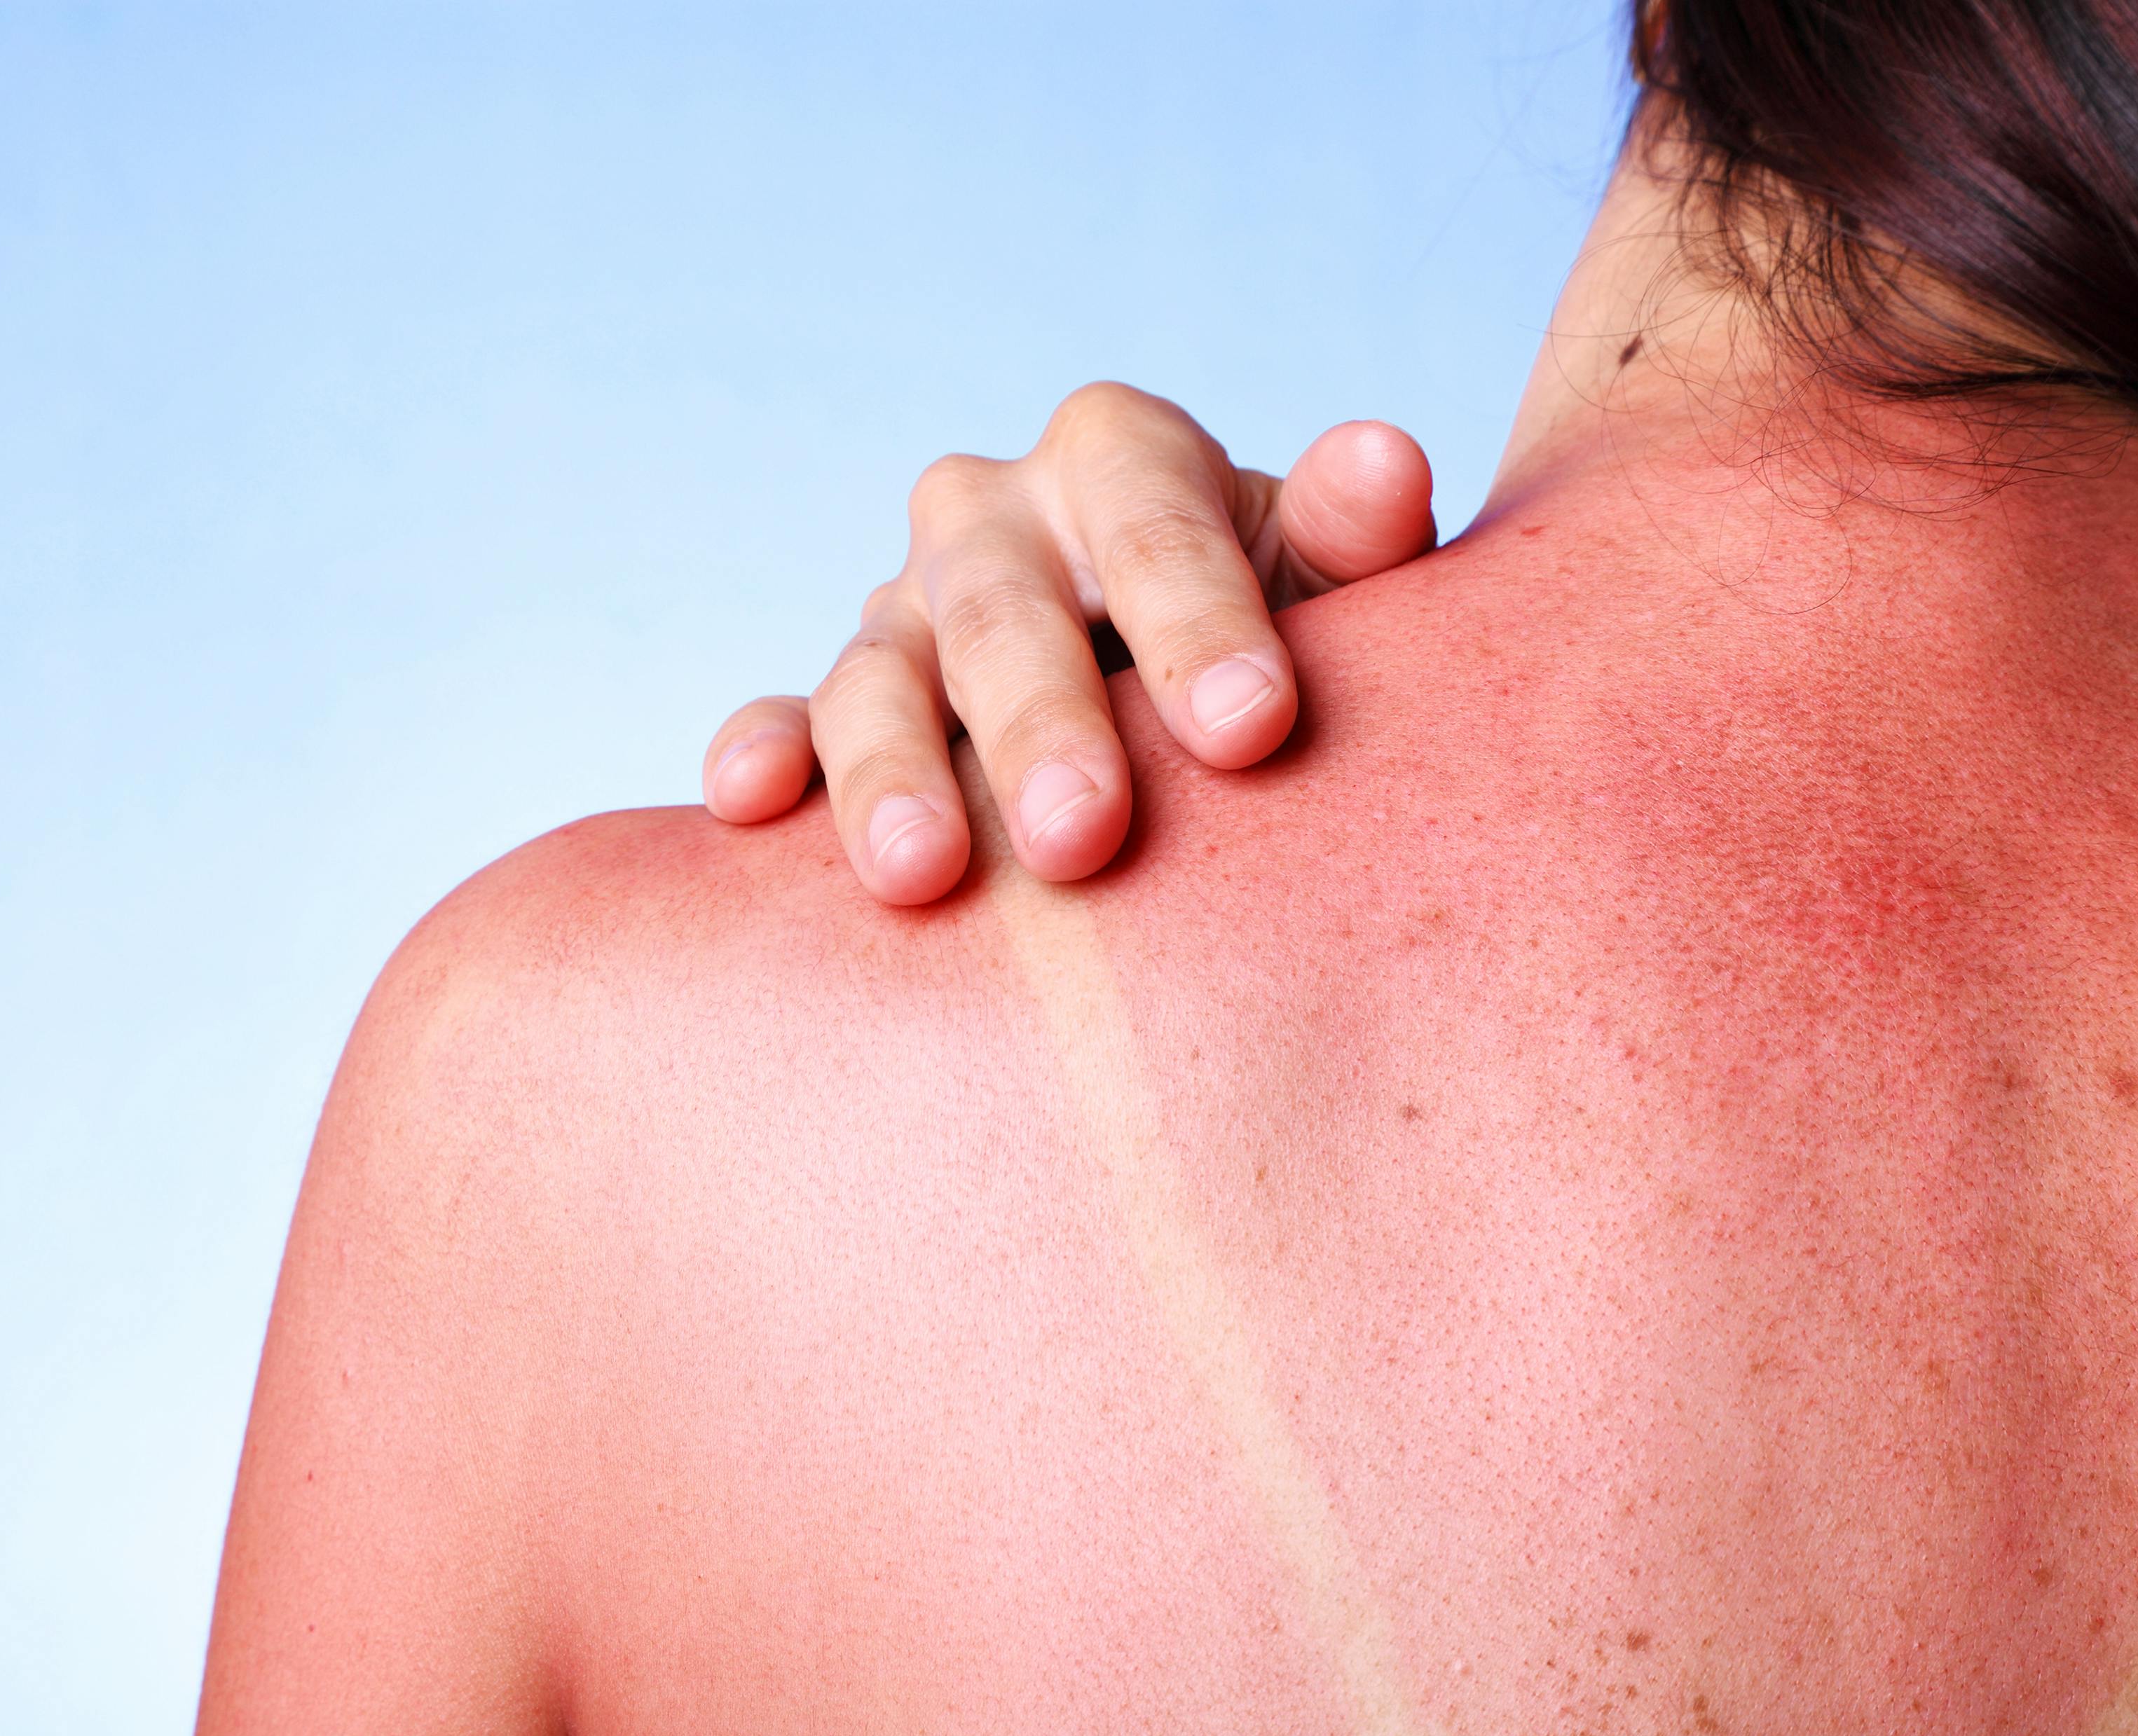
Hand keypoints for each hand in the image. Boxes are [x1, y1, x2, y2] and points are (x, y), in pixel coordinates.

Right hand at [701, 382, 1439, 904]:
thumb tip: (1387, 468)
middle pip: (1005, 608)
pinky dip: (763, 753)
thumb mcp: (1337, 586)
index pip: (1152, 518)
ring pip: (878, 675)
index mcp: (1118, 458)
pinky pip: (789, 720)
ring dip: (890, 773)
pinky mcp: (843, 705)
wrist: (1195, 708)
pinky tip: (750, 803)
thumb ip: (1354, 536)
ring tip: (920, 876)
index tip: (1253, 731)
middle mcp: (994, 518)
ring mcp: (905, 613)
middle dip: (1041, 725)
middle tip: (1083, 839)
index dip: (1199, 619)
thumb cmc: (1281, 643)